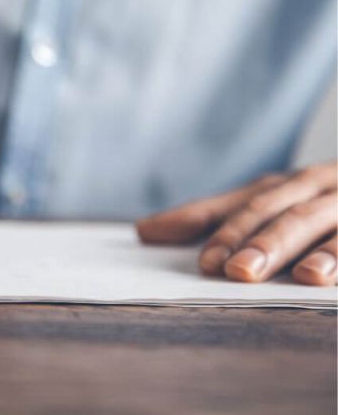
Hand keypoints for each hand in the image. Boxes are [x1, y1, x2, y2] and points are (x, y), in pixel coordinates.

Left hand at [136, 162, 336, 285]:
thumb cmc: (318, 198)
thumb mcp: (270, 203)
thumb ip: (211, 218)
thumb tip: (143, 231)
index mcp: (282, 185)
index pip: (242, 205)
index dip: (221, 230)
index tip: (205, 264)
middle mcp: (313, 186)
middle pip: (279, 211)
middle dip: (256, 240)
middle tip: (233, 270)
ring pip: (320, 221)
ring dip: (305, 248)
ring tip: (290, 274)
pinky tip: (326, 277)